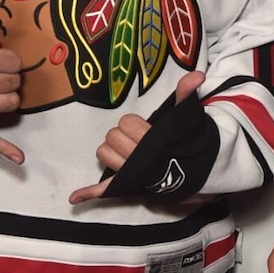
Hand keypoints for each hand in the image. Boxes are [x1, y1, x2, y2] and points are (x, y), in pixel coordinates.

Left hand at [70, 70, 205, 202]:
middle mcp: (137, 159)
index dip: (133, 124)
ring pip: (104, 155)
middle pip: (111, 137)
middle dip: (122, 135)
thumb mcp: (188, 118)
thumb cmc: (189, 145)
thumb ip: (186, 95)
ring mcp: (130, 174)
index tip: (147, 130)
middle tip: (139, 141)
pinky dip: (88, 194)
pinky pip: (105, 190)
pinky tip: (73, 198)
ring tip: (127, 153)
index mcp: (150, 141)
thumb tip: (197, 74)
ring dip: (111, 152)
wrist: (200, 174)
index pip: (126, 123)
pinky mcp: (126, 186)